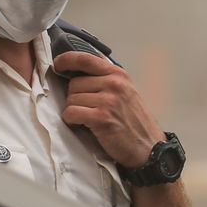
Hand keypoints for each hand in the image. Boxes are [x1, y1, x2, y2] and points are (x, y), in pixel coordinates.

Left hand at [53, 51, 163, 168]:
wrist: (148, 147)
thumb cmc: (134, 121)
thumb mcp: (125, 90)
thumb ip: (106, 76)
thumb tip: (81, 64)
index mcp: (118, 74)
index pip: (86, 59)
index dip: (67, 59)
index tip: (58, 64)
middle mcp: (114, 84)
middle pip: (74, 83)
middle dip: (75, 97)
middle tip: (86, 108)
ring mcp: (108, 100)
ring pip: (71, 99)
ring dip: (73, 110)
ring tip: (87, 118)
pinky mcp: (101, 117)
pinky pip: (71, 113)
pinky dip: (71, 120)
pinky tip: (81, 124)